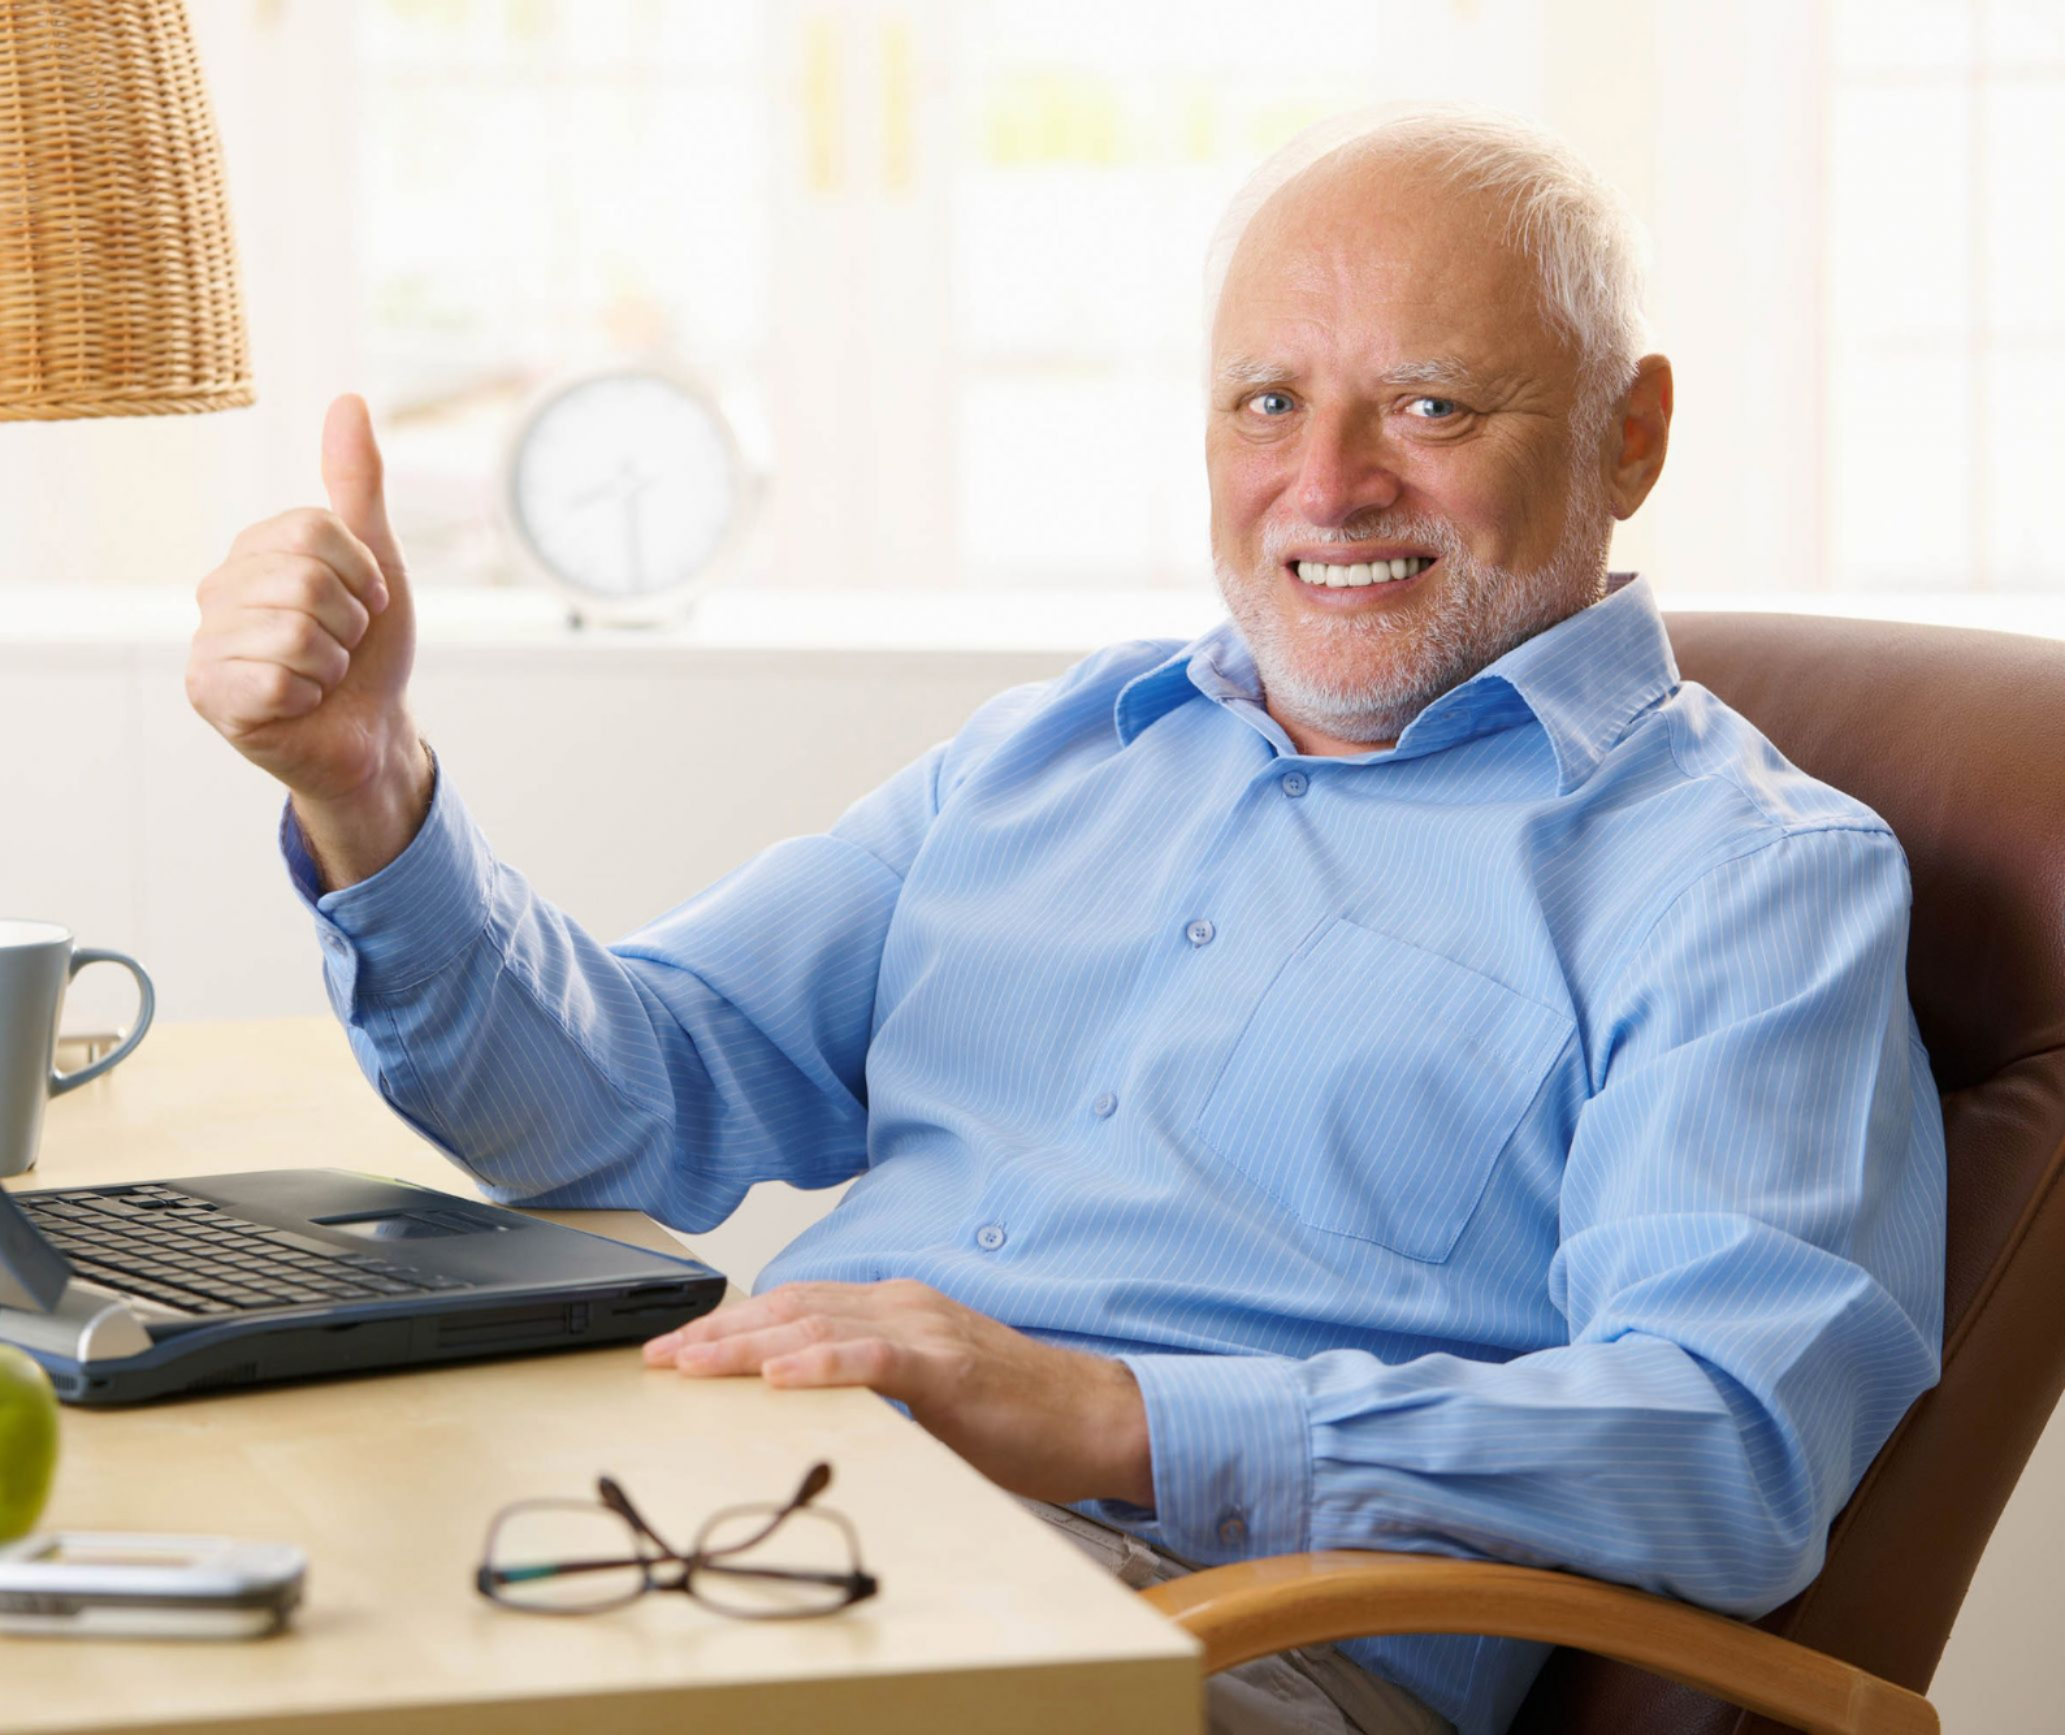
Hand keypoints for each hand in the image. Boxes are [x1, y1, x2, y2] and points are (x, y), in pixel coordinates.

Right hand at [186, 394, 430, 883]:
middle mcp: (217, 590)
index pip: (315, 530)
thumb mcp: (376, 559)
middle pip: (305, 579)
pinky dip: (310, 695)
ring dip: (333, 662)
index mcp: (253, 550)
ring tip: (322, 674)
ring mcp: (206, 642)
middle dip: (349, 622)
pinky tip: (299, 702)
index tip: (365, 603)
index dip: (362, 574)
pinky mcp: (209, 695)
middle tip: (343, 646)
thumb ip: (357, 484)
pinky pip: (277, 680)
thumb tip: (348, 399)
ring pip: (294, 631)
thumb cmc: (369, 648)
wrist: (371, 731)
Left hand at [643, 1280, 1155, 1509]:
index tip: (675, 1351)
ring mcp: (926, 1329)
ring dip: (747, 1346)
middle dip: (718, 1335)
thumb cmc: (1016, 1414)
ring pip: (818, 1325)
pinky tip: (779, 1374)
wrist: (1096, 1418)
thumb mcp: (925, 1394)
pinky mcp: (949, 1367)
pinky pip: (873, 1359)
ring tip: (694, 1365)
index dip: (730, 1326)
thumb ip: (870, 1385)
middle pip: (791, 1308)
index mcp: (894, 1308)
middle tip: (659, 1361)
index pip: (794, 1307)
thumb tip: (801, 1410)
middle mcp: (902, 1304)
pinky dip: (820, 1363)